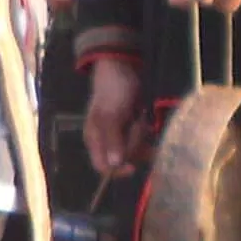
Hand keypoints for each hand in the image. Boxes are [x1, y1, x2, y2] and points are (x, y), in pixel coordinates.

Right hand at [84, 58, 150, 176]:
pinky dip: (145, 134)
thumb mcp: (112, 115)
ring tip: (139, 117)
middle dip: (133, 144)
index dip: (118, 170)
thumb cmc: (112, 91)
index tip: (135, 165)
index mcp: (95, 139)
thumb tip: (114, 165)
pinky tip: (144, 119)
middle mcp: (105, 140)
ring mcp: (119, 134)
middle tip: (135, 123)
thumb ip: (113, 140)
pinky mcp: (130, 128)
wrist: (122, 69)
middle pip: (123, 159)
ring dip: (141, 136)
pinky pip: (141, 141)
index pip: (103, 167)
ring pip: (134, 150)